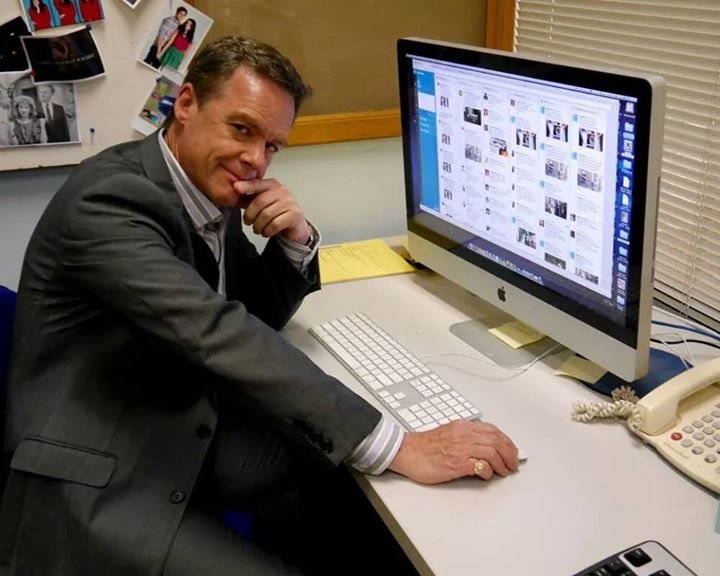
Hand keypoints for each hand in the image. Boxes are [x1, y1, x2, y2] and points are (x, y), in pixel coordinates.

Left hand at [233, 178, 310, 243]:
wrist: (295, 225)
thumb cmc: (277, 213)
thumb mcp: (262, 203)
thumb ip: (250, 196)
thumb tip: (235, 189)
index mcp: (273, 185)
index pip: (257, 184)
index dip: (247, 186)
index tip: (236, 187)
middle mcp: (283, 191)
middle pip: (259, 202)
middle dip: (250, 215)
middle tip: (248, 222)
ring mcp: (290, 203)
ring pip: (266, 215)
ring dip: (258, 226)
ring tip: (258, 229)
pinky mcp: (294, 215)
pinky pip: (275, 224)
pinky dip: (267, 231)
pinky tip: (267, 232)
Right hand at [387, 420, 518, 484]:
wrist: (406, 452)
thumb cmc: (424, 446)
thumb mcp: (449, 433)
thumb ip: (466, 436)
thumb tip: (483, 445)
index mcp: (463, 426)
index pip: (493, 431)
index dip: (507, 441)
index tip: (512, 450)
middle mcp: (464, 435)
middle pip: (497, 440)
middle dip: (510, 453)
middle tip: (513, 463)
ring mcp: (461, 449)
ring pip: (492, 452)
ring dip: (503, 464)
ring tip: (504, 472)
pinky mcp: (456, 464)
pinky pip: (481, 466)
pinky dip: (488, 471)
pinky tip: (487, 475)